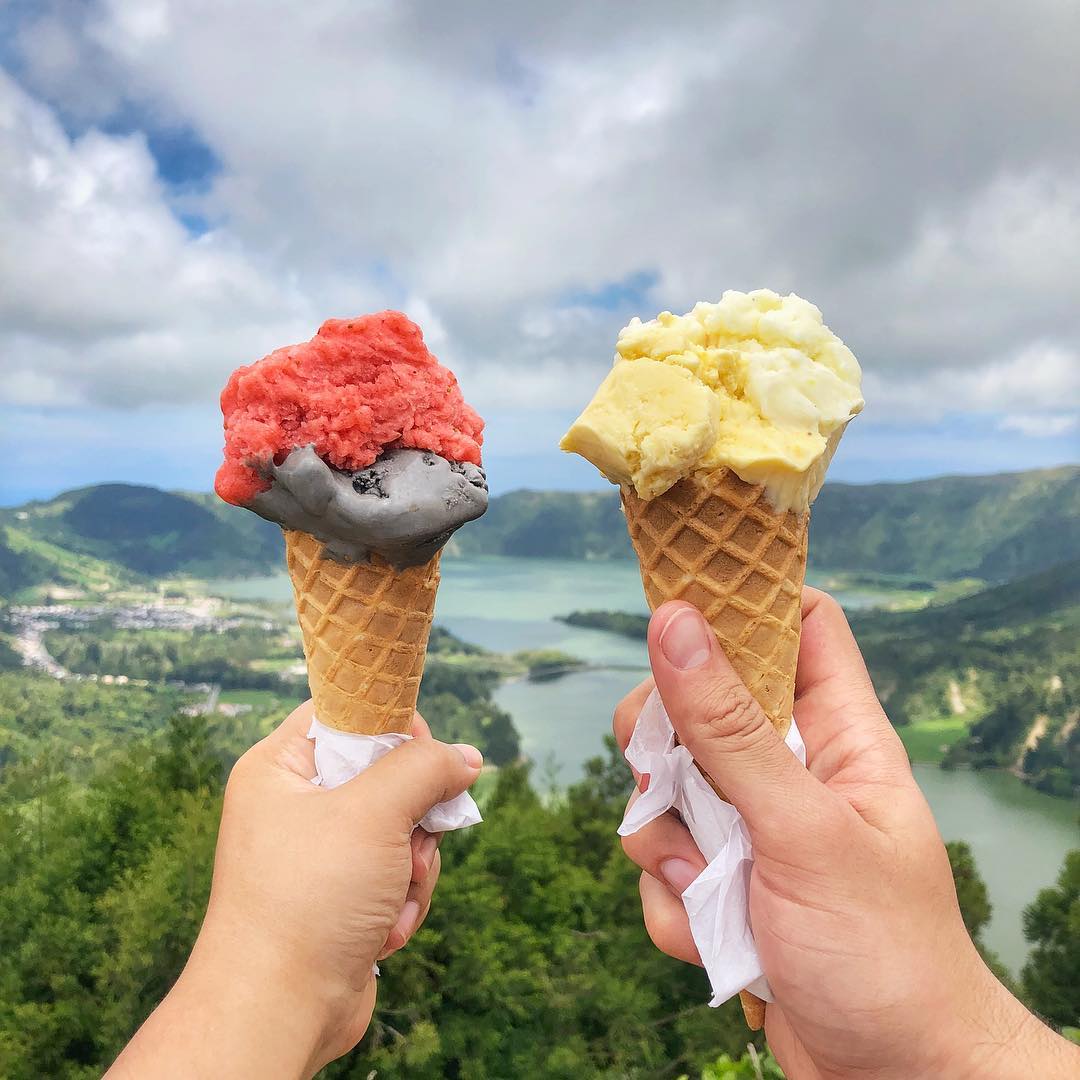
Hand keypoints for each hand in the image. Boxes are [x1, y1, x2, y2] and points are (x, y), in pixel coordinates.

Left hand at [108, 701, 482, 1078]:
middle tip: (415, 839)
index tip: (425, 750)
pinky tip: (384, 932)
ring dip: (414, 867)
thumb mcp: (375, 813)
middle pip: (386, 776)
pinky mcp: (339, 899)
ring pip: (400, 831)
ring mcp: (318, 856)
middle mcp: (294, 807)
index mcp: (280, 769)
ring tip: (395, 898)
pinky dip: (401, 902)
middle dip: (415, 815)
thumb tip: (468, 758)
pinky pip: (393, 877)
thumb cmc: (309, 900)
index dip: (391, 725)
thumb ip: (425, 769)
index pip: (345, 715)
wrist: (277, 1011)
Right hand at [614, 590, 1078, 1079]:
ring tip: (714, 891)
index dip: (741, 599)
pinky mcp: (722, 882)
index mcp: (837, 733)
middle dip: (664, 745)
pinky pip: (663, 862)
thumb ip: (730, 729)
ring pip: (666, 788)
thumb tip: (677, 624)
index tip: (677, 604)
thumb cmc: (883, 953)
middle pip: (697, 700)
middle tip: (670, 783)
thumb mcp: (803, 831)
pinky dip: (673, 904)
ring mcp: (752, 827)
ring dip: (668, 845)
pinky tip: (718, 939)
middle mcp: (790, 769)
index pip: (797, 624)